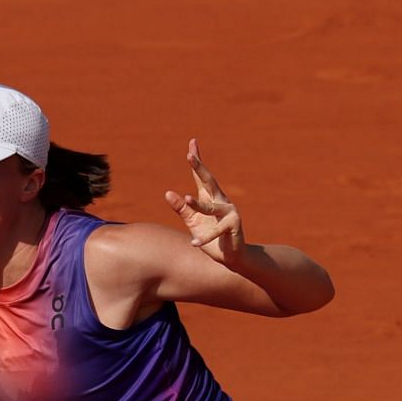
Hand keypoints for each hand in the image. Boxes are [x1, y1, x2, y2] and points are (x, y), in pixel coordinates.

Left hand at [164, 140, 244, 265]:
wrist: (232, 257)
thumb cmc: (211, 238)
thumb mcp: (192, 222)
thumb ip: (182, 209)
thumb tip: (167, 193)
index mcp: (209, 198)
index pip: (200, 177)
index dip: (196, 161)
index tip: (192, 143)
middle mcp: (220, 201)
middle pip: (208, 182)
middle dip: (199, 168)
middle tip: (190, 156)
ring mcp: (229, 212)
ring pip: (211, 207)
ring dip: (198, 204)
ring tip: (187, 198)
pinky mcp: (233, 227)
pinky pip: (216, 232)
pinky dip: (204, 238)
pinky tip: (194, 243)